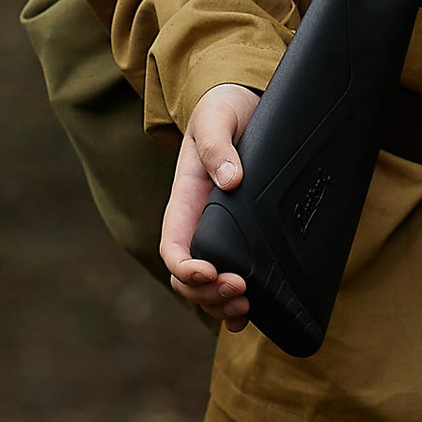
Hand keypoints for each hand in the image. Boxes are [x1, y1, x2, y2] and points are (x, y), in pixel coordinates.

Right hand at [160, 83, 261, 328]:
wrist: (244, 105)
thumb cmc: (223, 111)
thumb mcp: (216, 118)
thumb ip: (216, 145)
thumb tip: (230, 179)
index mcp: (186, 201)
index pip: (173, 247)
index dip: (186, 269)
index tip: (209, 272)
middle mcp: (198, 225)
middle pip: (188, 279)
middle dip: (209, 293)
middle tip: (240, 290)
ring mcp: (219, 236)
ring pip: (207, 288)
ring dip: (221, 304)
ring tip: (246, 305)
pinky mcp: (242, 240)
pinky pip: (230, 282)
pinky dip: (235, 306)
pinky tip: (248, 316)